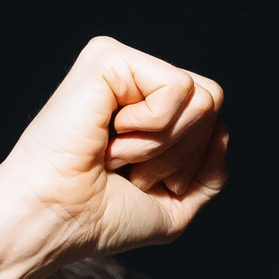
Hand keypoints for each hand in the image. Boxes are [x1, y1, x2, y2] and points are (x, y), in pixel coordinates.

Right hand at [0, 36, 227, 273]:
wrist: (57, 221)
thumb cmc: (101, 219)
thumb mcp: (174, 207)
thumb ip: (210, 173)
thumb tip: (221, 130)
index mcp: (146, 108)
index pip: (212, 120)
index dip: (190, 165)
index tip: (139, 182)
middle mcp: (134, 80)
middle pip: (212, 103)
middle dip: (181, 155)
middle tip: (128, 170)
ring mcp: (122, 66)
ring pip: (202, 97)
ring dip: (164, 146)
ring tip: (116, 155)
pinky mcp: (110, 57)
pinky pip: (179, 89)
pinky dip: (153, 129)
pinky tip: (109, 137)